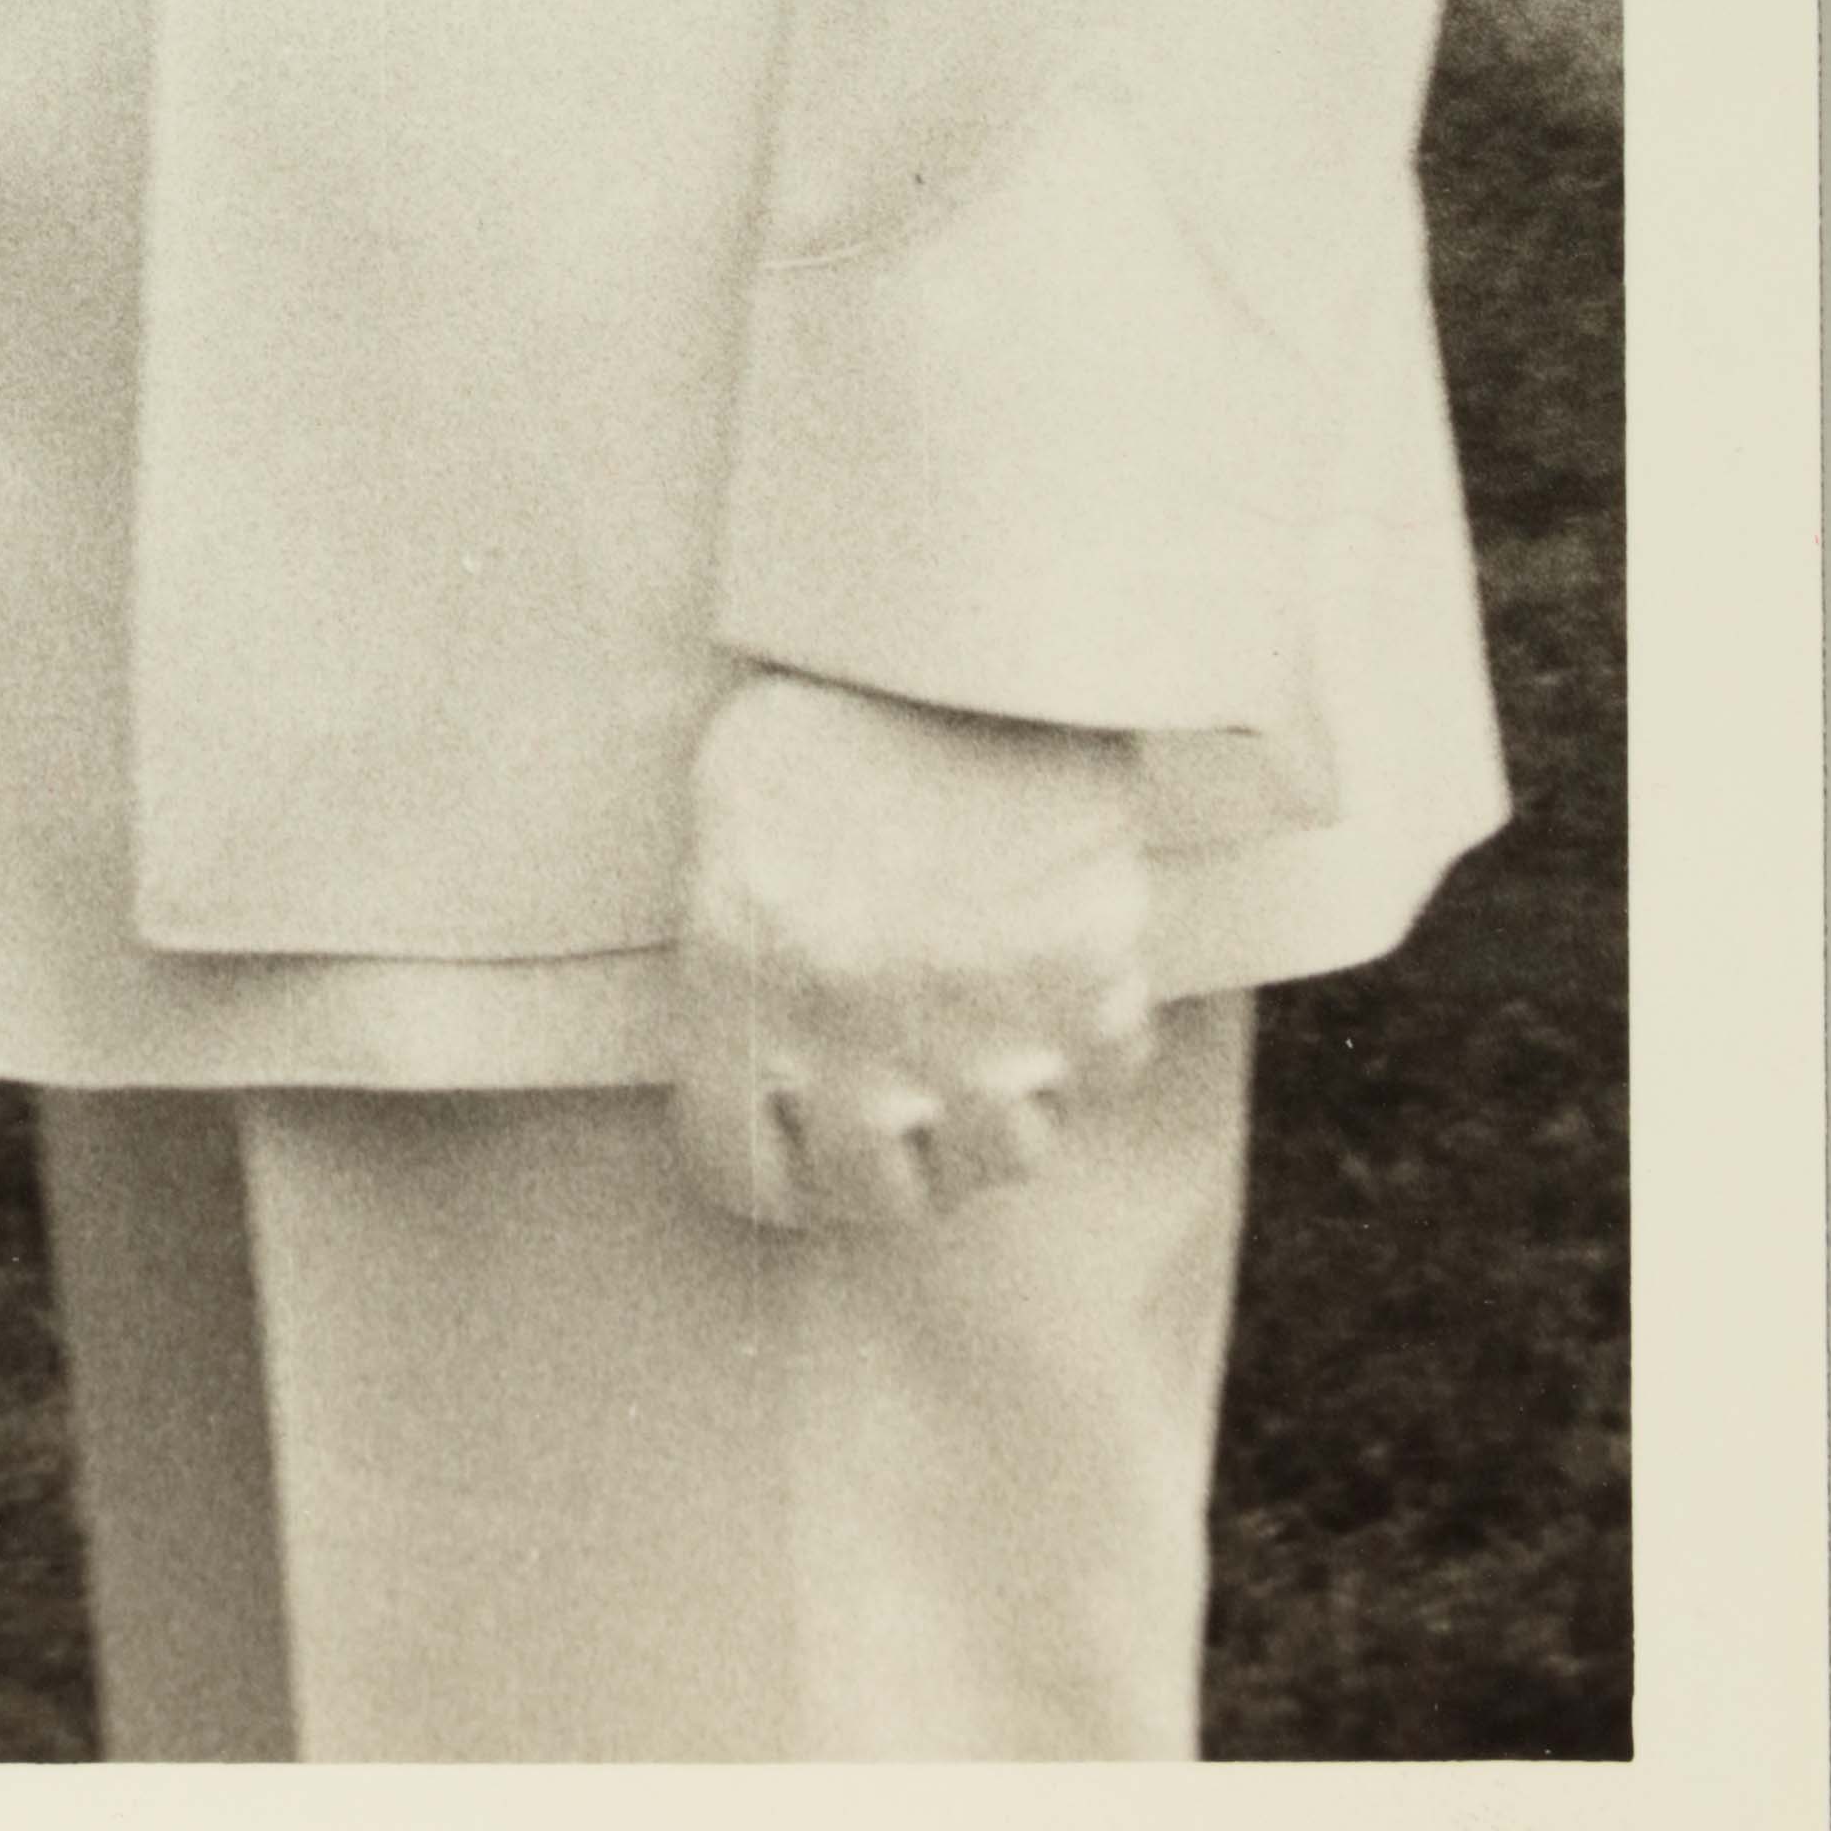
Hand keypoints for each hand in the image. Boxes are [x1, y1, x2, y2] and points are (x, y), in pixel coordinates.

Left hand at [669, 670, 1158, 1235]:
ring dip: (993, 1112)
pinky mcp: (1087, 991)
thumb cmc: (830, 699)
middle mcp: (860, 1039)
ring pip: (1004, 1156)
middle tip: (894, 1109)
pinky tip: (1057, 968)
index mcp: (745, 987)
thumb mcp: (731, 812)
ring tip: (981, 1039)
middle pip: (882, 1197)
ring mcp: (984, 1029)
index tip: (781, 1142)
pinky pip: (1099, 1071)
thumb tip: (749, 1044)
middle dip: (883, 1163)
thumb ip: (732, 946)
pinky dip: (1088, 1036)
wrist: (965, 633)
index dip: (761, 1165)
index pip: (739, 1174)